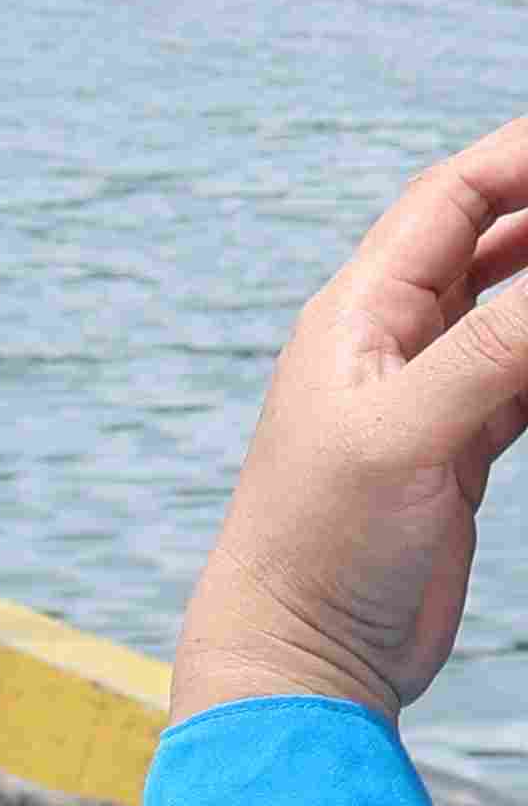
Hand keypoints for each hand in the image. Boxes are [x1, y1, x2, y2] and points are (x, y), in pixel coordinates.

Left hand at [171, 114, 527, 727]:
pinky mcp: (453, 451)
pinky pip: (525, 379)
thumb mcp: (406, 436)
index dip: (523, 156)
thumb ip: (492, 352)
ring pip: (512, 309)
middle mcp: (388, 341)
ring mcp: (423, 396)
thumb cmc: (321, 541)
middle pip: (488, 242)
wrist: (300, 650)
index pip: (452, 201)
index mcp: (357, 314)